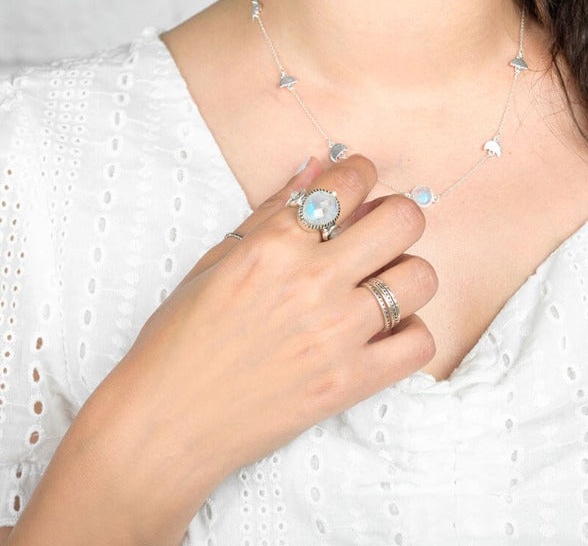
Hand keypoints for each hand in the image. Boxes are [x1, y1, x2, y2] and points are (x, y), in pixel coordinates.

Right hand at [105, 153, 437, 488]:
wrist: (165, 422)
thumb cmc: (181, 338)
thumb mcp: (218, 259)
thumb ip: (273, 208)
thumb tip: (317, 165)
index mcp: (275, 245)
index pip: (350, 181)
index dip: (361, 173)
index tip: (359, 184)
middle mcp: (312, 281)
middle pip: (403, 221)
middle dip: (397, 216)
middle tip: (381, 232)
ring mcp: (336, 334)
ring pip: (421, 278)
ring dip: (407, 274)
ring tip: (382, 285)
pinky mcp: (349, 382)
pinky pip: (419, 344)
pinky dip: (410, 334)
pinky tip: (384, 332)